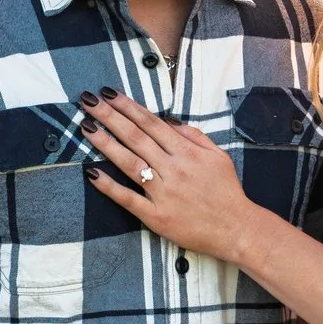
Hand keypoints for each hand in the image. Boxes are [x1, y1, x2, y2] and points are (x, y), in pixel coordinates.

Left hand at [80, 89, 258, 259]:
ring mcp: (162, 193)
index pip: (151, 123)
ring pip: (129, 163)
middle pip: (135, 137)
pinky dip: (110, 187)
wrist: (236, 229)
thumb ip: (193, 136)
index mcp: (186, 152)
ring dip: (105, 143)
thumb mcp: (218, 155)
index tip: (109, 94)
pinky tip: (92, 174)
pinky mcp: (156, 217)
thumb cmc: (227, 191)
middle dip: (110, 117)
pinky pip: (129, 199)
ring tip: (86, 127)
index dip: (128, 107)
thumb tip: (168, 120)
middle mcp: (172, 168)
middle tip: (88, 101)